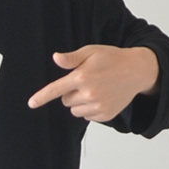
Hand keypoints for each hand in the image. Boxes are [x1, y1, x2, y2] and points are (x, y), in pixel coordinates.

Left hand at [27, 45, 158, 123]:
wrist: (137, 70)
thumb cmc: (112, 58)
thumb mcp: (91, 52)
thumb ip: (72, 58)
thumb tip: (55, 58)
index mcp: (82, 77)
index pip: (56, 89)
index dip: (41, 97)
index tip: (31, 103)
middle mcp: (89, 94)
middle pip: (65, 101)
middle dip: (71, 92)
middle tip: (86, 81)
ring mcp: (98, 106)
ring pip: (75, 110)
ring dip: (79, 102)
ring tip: (95, 88)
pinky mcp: (105, 115)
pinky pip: (87, 116)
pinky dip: (90, 109)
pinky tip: (102, 97)